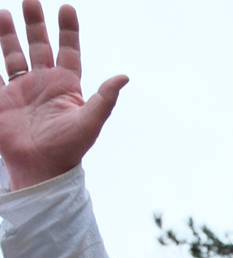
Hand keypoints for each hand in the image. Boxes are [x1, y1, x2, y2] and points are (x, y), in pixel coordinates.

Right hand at [0, 1, 126, 189]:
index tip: (67, 8)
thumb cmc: (68, 149)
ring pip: (13, 55)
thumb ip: (105, 99)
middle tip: (31, 0)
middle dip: (35, 24)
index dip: (69, 31)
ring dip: (8, 34)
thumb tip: (124, 76)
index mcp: (67, 87)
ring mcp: (22, 91)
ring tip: (4, 13)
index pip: (69, 52)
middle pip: (39, 47)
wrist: (41, 168)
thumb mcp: (90, 122)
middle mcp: (44, 85)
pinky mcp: (3, 100)